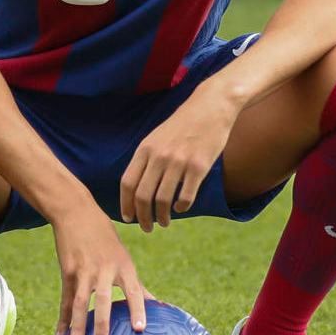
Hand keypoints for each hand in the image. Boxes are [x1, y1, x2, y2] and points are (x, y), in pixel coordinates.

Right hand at [51, 207, 147, 334]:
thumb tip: (157, 305)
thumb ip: (136, 283)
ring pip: (79, 302)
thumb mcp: (123, 257)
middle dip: (101, 322)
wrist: (76, 212)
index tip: (140, 329)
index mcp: (123, 266)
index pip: (134, 291)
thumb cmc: (105, 238)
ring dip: (77, 326)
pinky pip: (65, 299)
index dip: (137, 310)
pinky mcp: (68, 271)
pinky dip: (63, 318)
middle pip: (102, 299)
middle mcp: (104, 269)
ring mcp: (83, 270)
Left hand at [119, 94, 236, 232]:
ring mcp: (179, 162)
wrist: (210, 107)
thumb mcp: (156, 137)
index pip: (127, 183)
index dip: (126, 204)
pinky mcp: (199, 167)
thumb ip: (146, 159)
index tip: (128, 218)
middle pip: (142, 196)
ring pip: (163, 200)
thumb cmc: (182, 125)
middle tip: (147, 227)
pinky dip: (181, 207)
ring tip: (163, 222)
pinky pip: (186, 197)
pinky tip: (180, 208)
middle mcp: (159, 156)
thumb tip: (135, 187)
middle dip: (142, 217)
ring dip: (161, 217)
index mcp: (145, 149)